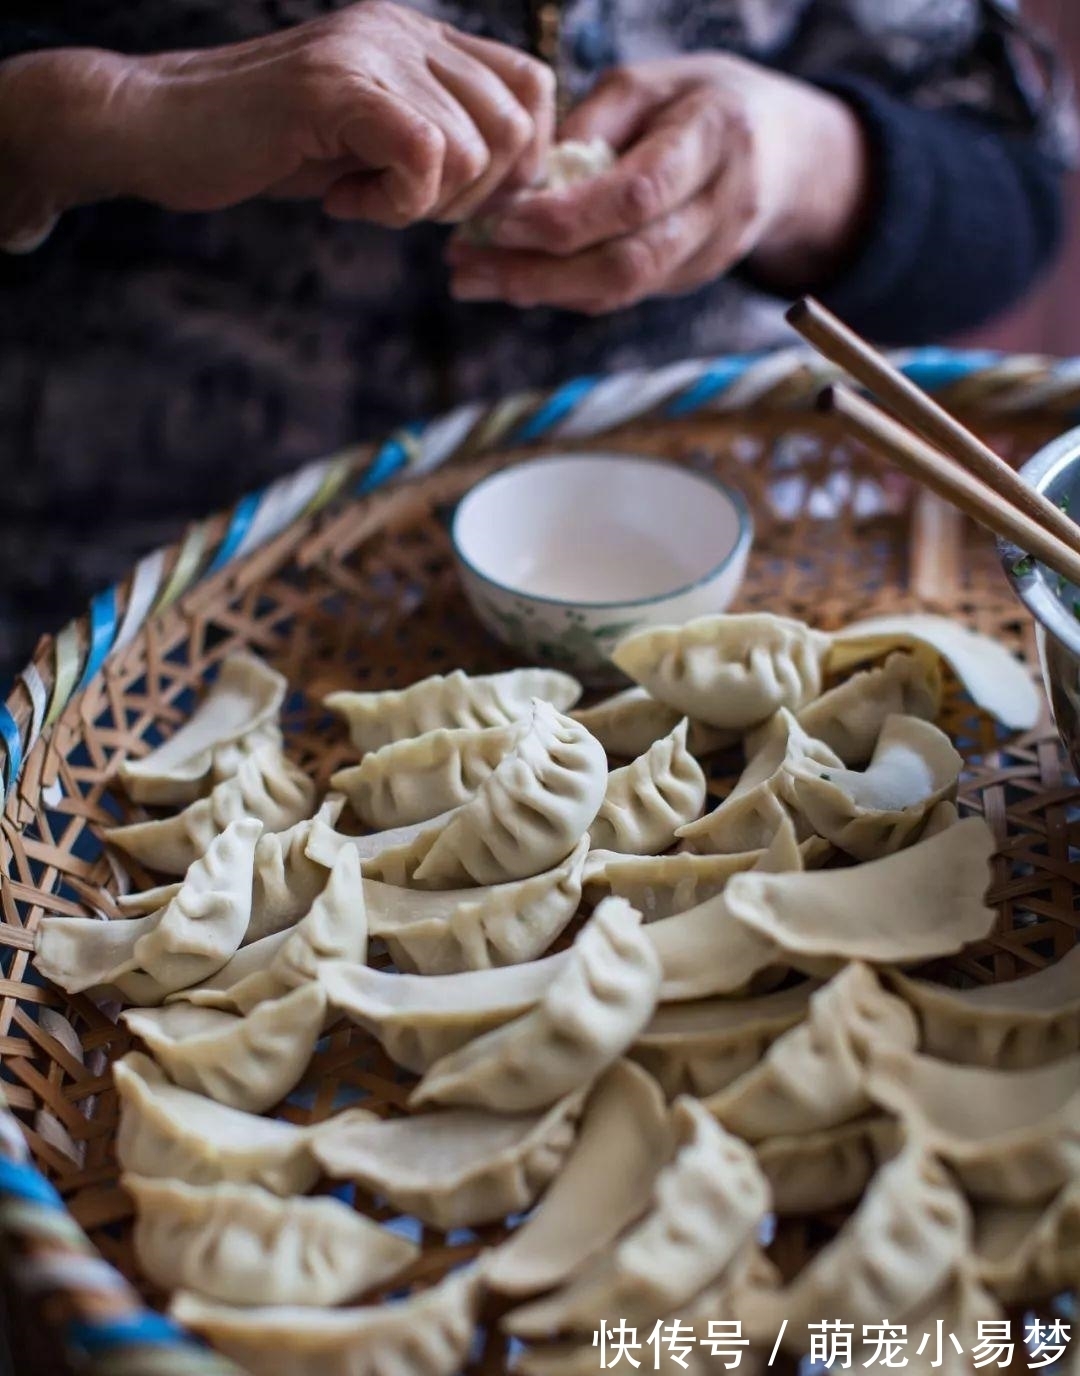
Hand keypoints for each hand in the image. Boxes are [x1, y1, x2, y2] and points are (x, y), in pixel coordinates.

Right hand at [0, 0, 554, 249]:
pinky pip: (427, 157)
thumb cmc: (261, 149)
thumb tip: (506, 188)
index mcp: (416, 39)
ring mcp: (372, 52)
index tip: (465, 202)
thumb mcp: (366, 143)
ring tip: (362, 199)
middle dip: (476, 194)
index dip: (521, 160)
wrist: (160, 129)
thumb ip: (433, 146)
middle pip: (514, 122)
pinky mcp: (339, 87)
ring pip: (473, 147)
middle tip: (406, 208)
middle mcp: (403, 32)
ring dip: (426, 203)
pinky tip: (345, 202)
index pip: (528, 85)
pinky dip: (397, 204)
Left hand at [446, 54, 867, 313]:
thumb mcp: (650, 85)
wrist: (783, 151)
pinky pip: (620, 295)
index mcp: (715, 139)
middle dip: (539, 274)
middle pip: (626, 264)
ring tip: (472, 277)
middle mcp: (721, 209)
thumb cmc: (700, 103)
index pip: (635, 197)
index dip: (564, 218)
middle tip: (467, 268)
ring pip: (620, 291)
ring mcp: (710, 256)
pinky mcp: (689, 282)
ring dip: (539, 291)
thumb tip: (528, 180)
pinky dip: (561, 290)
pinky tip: (511, 278)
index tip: (498, 218)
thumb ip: (591, 126)